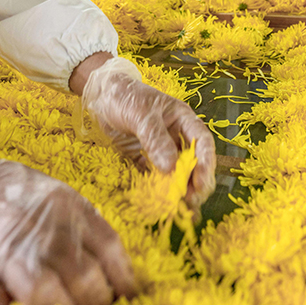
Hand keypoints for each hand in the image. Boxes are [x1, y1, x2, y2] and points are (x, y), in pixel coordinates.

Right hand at [0, 133, 134, 304]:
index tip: (128, 303)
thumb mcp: (61, 199)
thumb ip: (89, 232)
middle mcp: (40, 229)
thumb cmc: (19, 198)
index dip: (123, 283)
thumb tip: (121, 280)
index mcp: (68, 208)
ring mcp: (6, 252)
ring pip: (44, 297)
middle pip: (82, 279)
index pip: (109, 251)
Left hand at [81, 57, 215, 209]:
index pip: (202, 142)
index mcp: (183, 120)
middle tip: (192, 201)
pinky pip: (154, 176)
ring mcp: (160, 148)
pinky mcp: (143, 159)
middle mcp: (176, 136)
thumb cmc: (126, 96)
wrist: (100, 95)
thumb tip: (171, 169)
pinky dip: (158, 190)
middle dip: (195, 182)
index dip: (206, 163)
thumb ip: (156, 139)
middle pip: (192, 162)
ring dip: (179, 190)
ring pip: (175, 172)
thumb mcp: (142, 115)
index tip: (202, 183)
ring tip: (181, 209)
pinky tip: (160, 204)